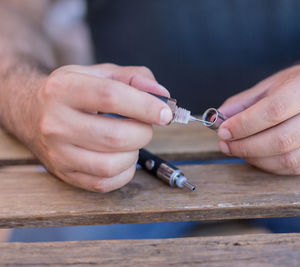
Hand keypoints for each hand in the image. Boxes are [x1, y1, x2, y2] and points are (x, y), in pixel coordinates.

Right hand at [26, 64, 172, 191]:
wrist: (30, 111)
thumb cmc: (74, 92)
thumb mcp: (99, 74)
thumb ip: (135, 78)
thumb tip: (163, 97)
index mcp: (64, 89)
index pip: (111, 97)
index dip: (146, 106)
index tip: (165, 113)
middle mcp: (55, 122)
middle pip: (116, 136)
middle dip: (143, 132)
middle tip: (144, 125)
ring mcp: (57, 152)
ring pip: (112, 165)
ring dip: (134, 153)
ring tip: (130, 140)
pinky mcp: (63, 173)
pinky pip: (105, 183)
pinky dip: (124, 172)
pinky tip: (122, 157)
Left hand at [217, 65, 299, 174]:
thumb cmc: (298, 88)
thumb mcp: (270, 85)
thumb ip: (243, 103)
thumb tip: (218, 120)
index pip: (274, 111)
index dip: (245, 125)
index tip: (224, 131)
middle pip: (281, 139)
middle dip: (246, 146)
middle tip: (226, 144)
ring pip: (288, 159)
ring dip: (255, 159)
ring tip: (238, 150)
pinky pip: (294, 168)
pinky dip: (269, 165)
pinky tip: (256, 156)